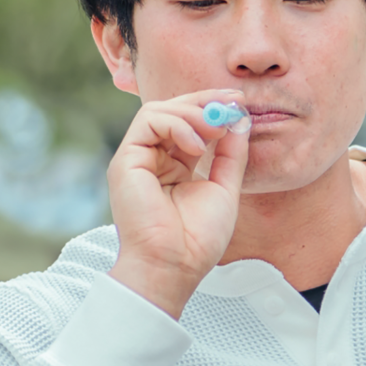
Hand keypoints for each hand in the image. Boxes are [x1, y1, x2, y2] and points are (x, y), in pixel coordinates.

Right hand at [106, 89, 249, 317]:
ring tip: (216, 130)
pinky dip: (177, 124)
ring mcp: (138, 158)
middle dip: (204, 101)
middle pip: (173, 110)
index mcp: (175, 165)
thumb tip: (240, 120)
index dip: (212, 108)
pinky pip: (148, 121)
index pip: (190, 123)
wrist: (176, 265)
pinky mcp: (126, 160)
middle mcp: (154, 158)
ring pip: (159, 110)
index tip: (238, 102)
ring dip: (193, 112)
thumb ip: (231, 155)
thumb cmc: (198, 237)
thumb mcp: (225, 187)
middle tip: (232, 101)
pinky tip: (198, 144)